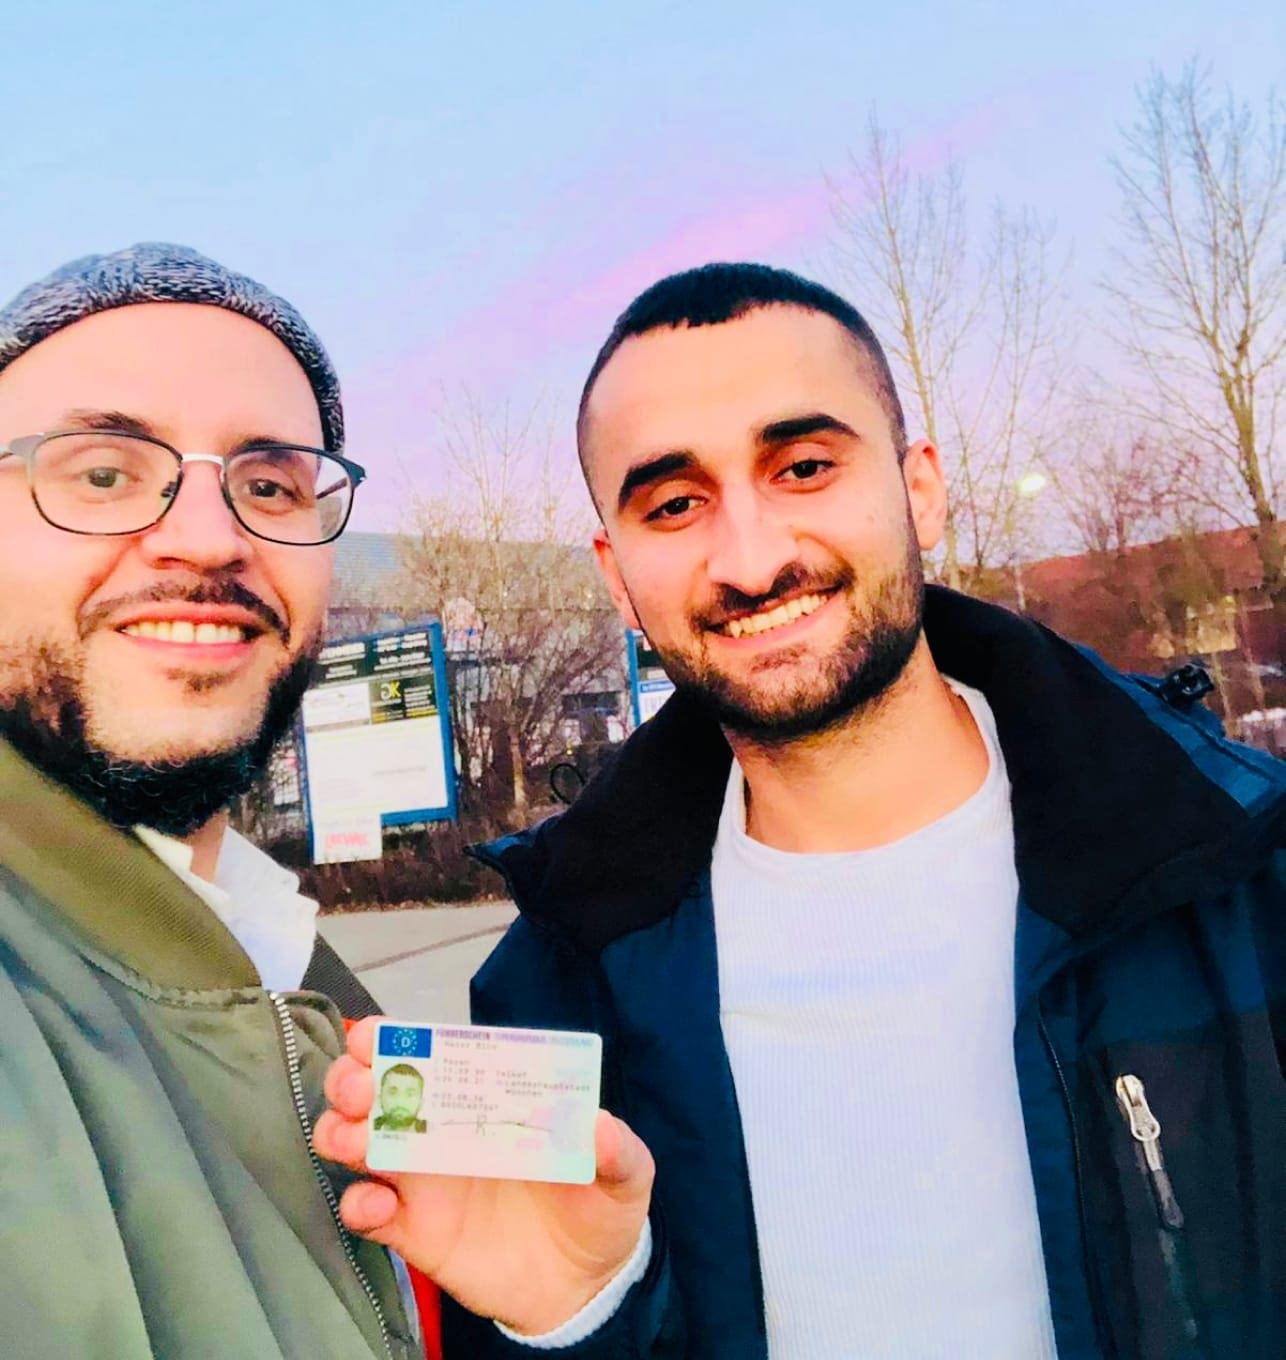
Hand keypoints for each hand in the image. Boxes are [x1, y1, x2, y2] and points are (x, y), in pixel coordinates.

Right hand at [313, 1016, 654, 1335]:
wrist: (585, 1287)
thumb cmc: (597, 1208)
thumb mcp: (624, 1174)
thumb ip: (616, 1150)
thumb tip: (598, 1123)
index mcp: (487, 1098)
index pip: (431, 1053)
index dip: (392, 1038)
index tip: (374, 1036)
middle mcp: (443, 1130)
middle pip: (376, 1090)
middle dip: (354, 1079)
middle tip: (363, 1088)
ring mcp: (423, 1180)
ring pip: (356, 1143)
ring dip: (342, 1133)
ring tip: (357, 1140)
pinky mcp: (415, 1232)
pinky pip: (368, 1212)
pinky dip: (357, 1204)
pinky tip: (374, 1204)